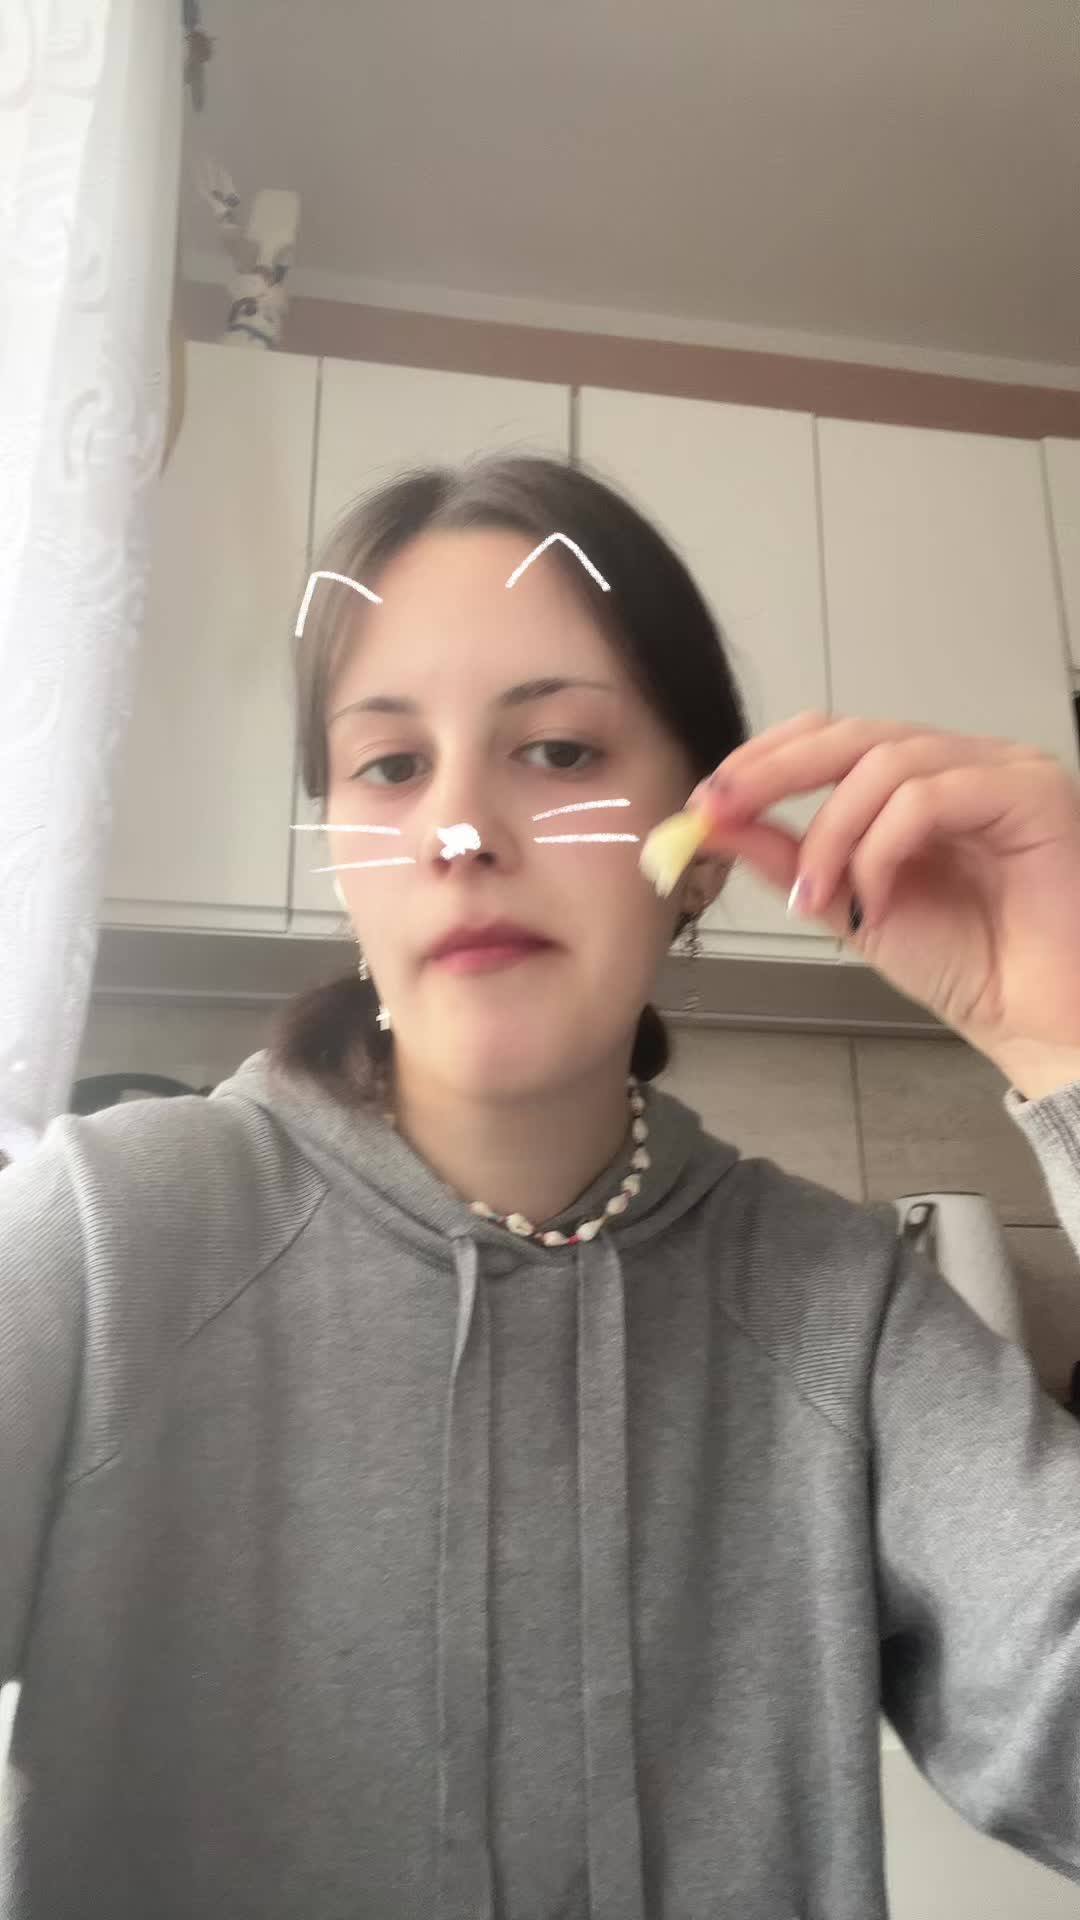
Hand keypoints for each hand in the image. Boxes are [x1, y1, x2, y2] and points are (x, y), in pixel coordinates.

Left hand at [690, 711, 1079, 1097]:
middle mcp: (964, 762)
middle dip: (774, 772)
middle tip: (722, 811)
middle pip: (853, 734)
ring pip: (886, 764)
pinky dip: (883, 847)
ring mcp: (1002, 770)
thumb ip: (789, 859)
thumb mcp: (849, 905)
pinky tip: (877, 900)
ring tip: (819, 899)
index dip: (766, 759)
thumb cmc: (967, 966)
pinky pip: (930, 796)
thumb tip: (713, 822)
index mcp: (922, 779)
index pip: (834, 738)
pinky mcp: (1033, 792)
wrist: (1036, 1021)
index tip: (708, 801)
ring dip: (832, 833)